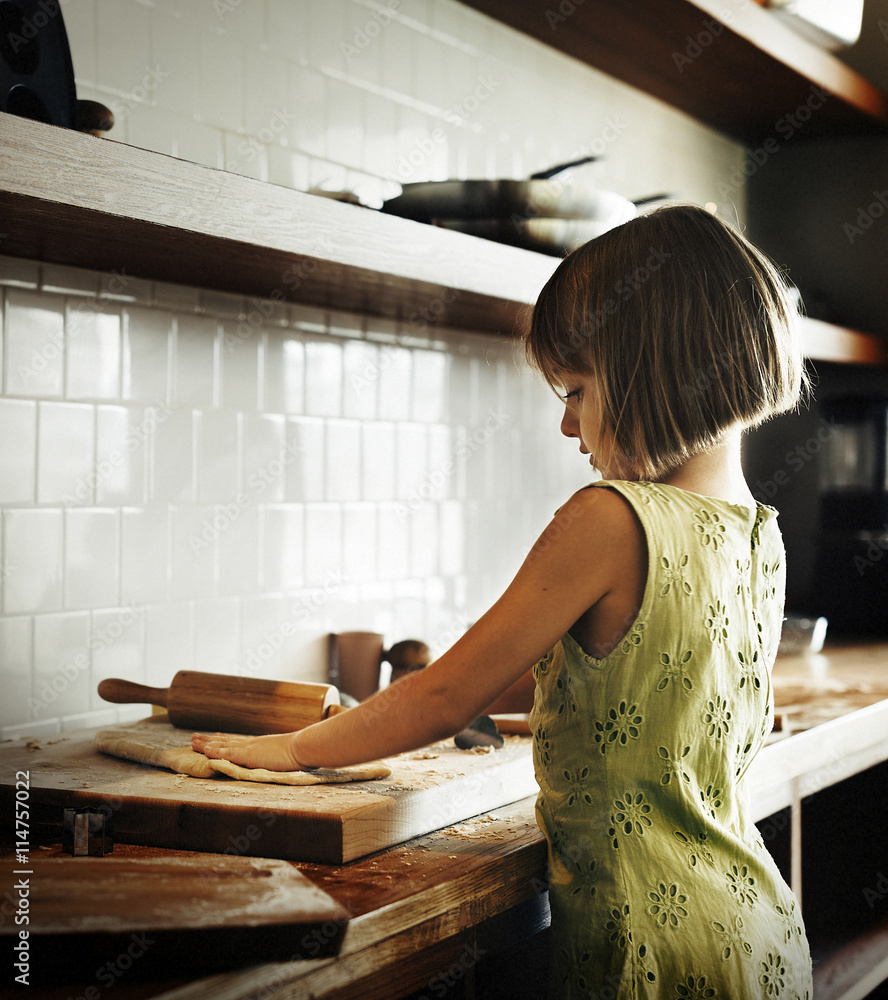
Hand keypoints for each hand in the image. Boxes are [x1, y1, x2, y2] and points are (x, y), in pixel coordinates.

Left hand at [191, 731, 307, 770]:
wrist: (302, 747)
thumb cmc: (299, 751)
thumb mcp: (286, 752)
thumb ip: (278, 754)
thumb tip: (282, 757)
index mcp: (259, 744)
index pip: (237, 741)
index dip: (223, 740)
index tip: (213, 737)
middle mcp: (251, 744)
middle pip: (226, 741)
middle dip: (209, 741)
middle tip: (194, 738)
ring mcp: (249, 749)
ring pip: (223, 746)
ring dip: (207, 744)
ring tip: (193, 742)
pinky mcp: (249, 756)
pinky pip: (228, 754)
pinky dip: (216, 752)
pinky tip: (206, 751)